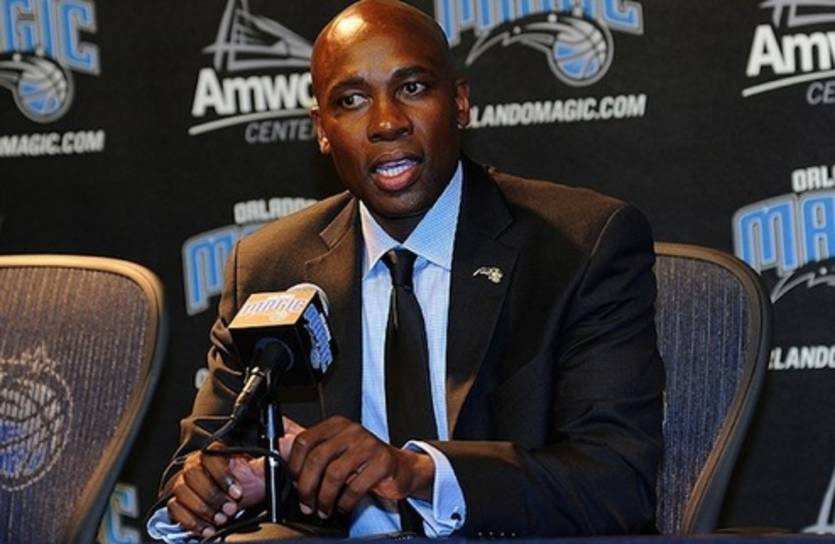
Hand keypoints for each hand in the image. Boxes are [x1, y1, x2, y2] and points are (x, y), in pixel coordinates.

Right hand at [166, 442, 264, 537]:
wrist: (231, 497)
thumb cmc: (245, 479)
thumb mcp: (259, 469)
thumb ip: (268, 458)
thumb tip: (285, 444)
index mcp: (214, 453)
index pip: (211, 455)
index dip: (223, 475)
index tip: (237, 492)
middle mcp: (196, 465)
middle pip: (193, 475)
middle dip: (213, 496)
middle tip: (229, 509)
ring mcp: (184, 483)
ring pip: (182, 492)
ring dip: (202, 509)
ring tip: (220, 520)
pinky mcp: (178, 502)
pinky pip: (175, 509)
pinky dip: (191, 521)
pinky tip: (207, 528)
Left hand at [283, 415, 434, 517]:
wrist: (400, 468)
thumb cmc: (364, 461)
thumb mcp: (336, 451)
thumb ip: (311, 450)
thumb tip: (282, 448)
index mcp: (336, 425)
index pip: (305, 440)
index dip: (295, 465)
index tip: (294, 482)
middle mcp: (351, 431)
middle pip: (317, 458)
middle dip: (307, 487)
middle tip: (306, 502)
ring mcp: (368, 445)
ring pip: (334, 474)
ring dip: (324, 498)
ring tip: (323, 509)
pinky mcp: (382, 462)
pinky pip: (355, 486)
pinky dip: (344, 502)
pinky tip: (342, 506)